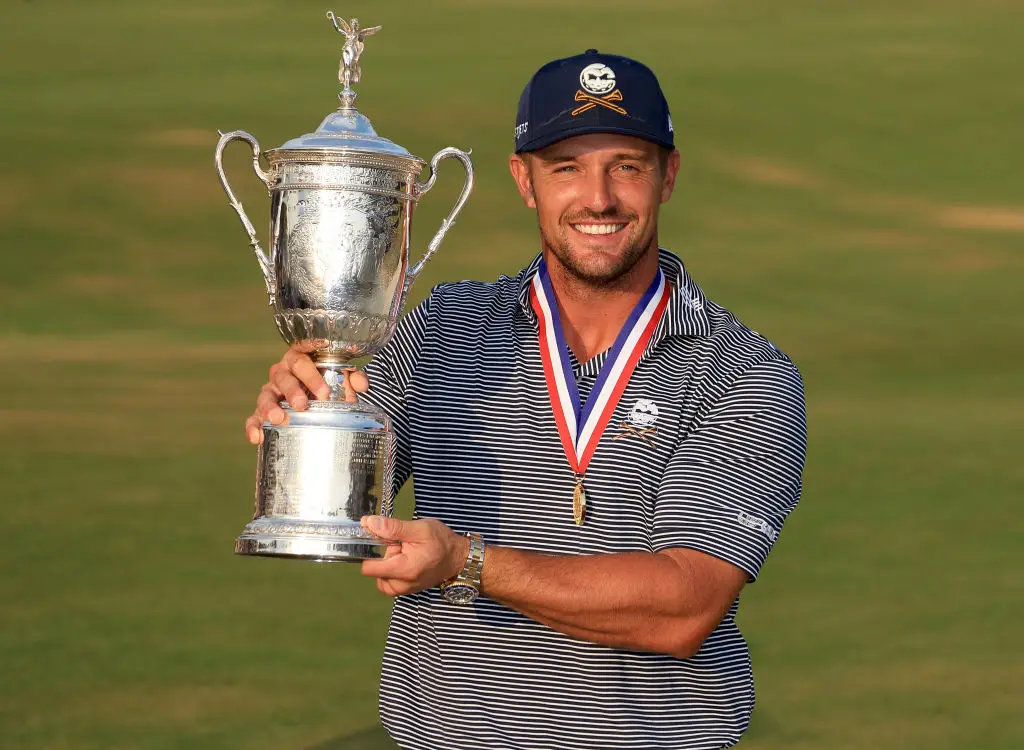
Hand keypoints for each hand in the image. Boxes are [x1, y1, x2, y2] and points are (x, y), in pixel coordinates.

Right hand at [244, 345, 369, 443]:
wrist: (314, 394)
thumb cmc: (327, 381)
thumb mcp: (340, 377)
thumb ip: (352, 378)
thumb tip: (362, 384)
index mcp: (301, 358)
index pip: (302, 357)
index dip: (310, 370)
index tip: (323, 386)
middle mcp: (283, 372)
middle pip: (284, 377)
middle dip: (293, 391)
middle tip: (303, 405)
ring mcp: (271, 391)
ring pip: (266, 395)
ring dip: (270, 407)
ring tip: (278, 419)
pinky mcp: (263, 410)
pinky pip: (254, 417)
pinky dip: (253, 426)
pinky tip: (257, 438)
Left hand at [360, 516, 470, 596]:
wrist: (458, 558)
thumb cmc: (441, 542)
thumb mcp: (419, 529)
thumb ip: (392, 527)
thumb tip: (368, 522)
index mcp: (404, 569)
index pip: (368, 568)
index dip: (371, 551)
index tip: (384, 541)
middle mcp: (401, 585)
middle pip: (374, 571)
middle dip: (383, 556)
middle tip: (401, 545)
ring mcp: (403, 590)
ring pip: (379, 577)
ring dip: (387, 564)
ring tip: (404, 553)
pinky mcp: (405, 591)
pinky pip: (388, 582)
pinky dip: (391, 571)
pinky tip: (404, 560)